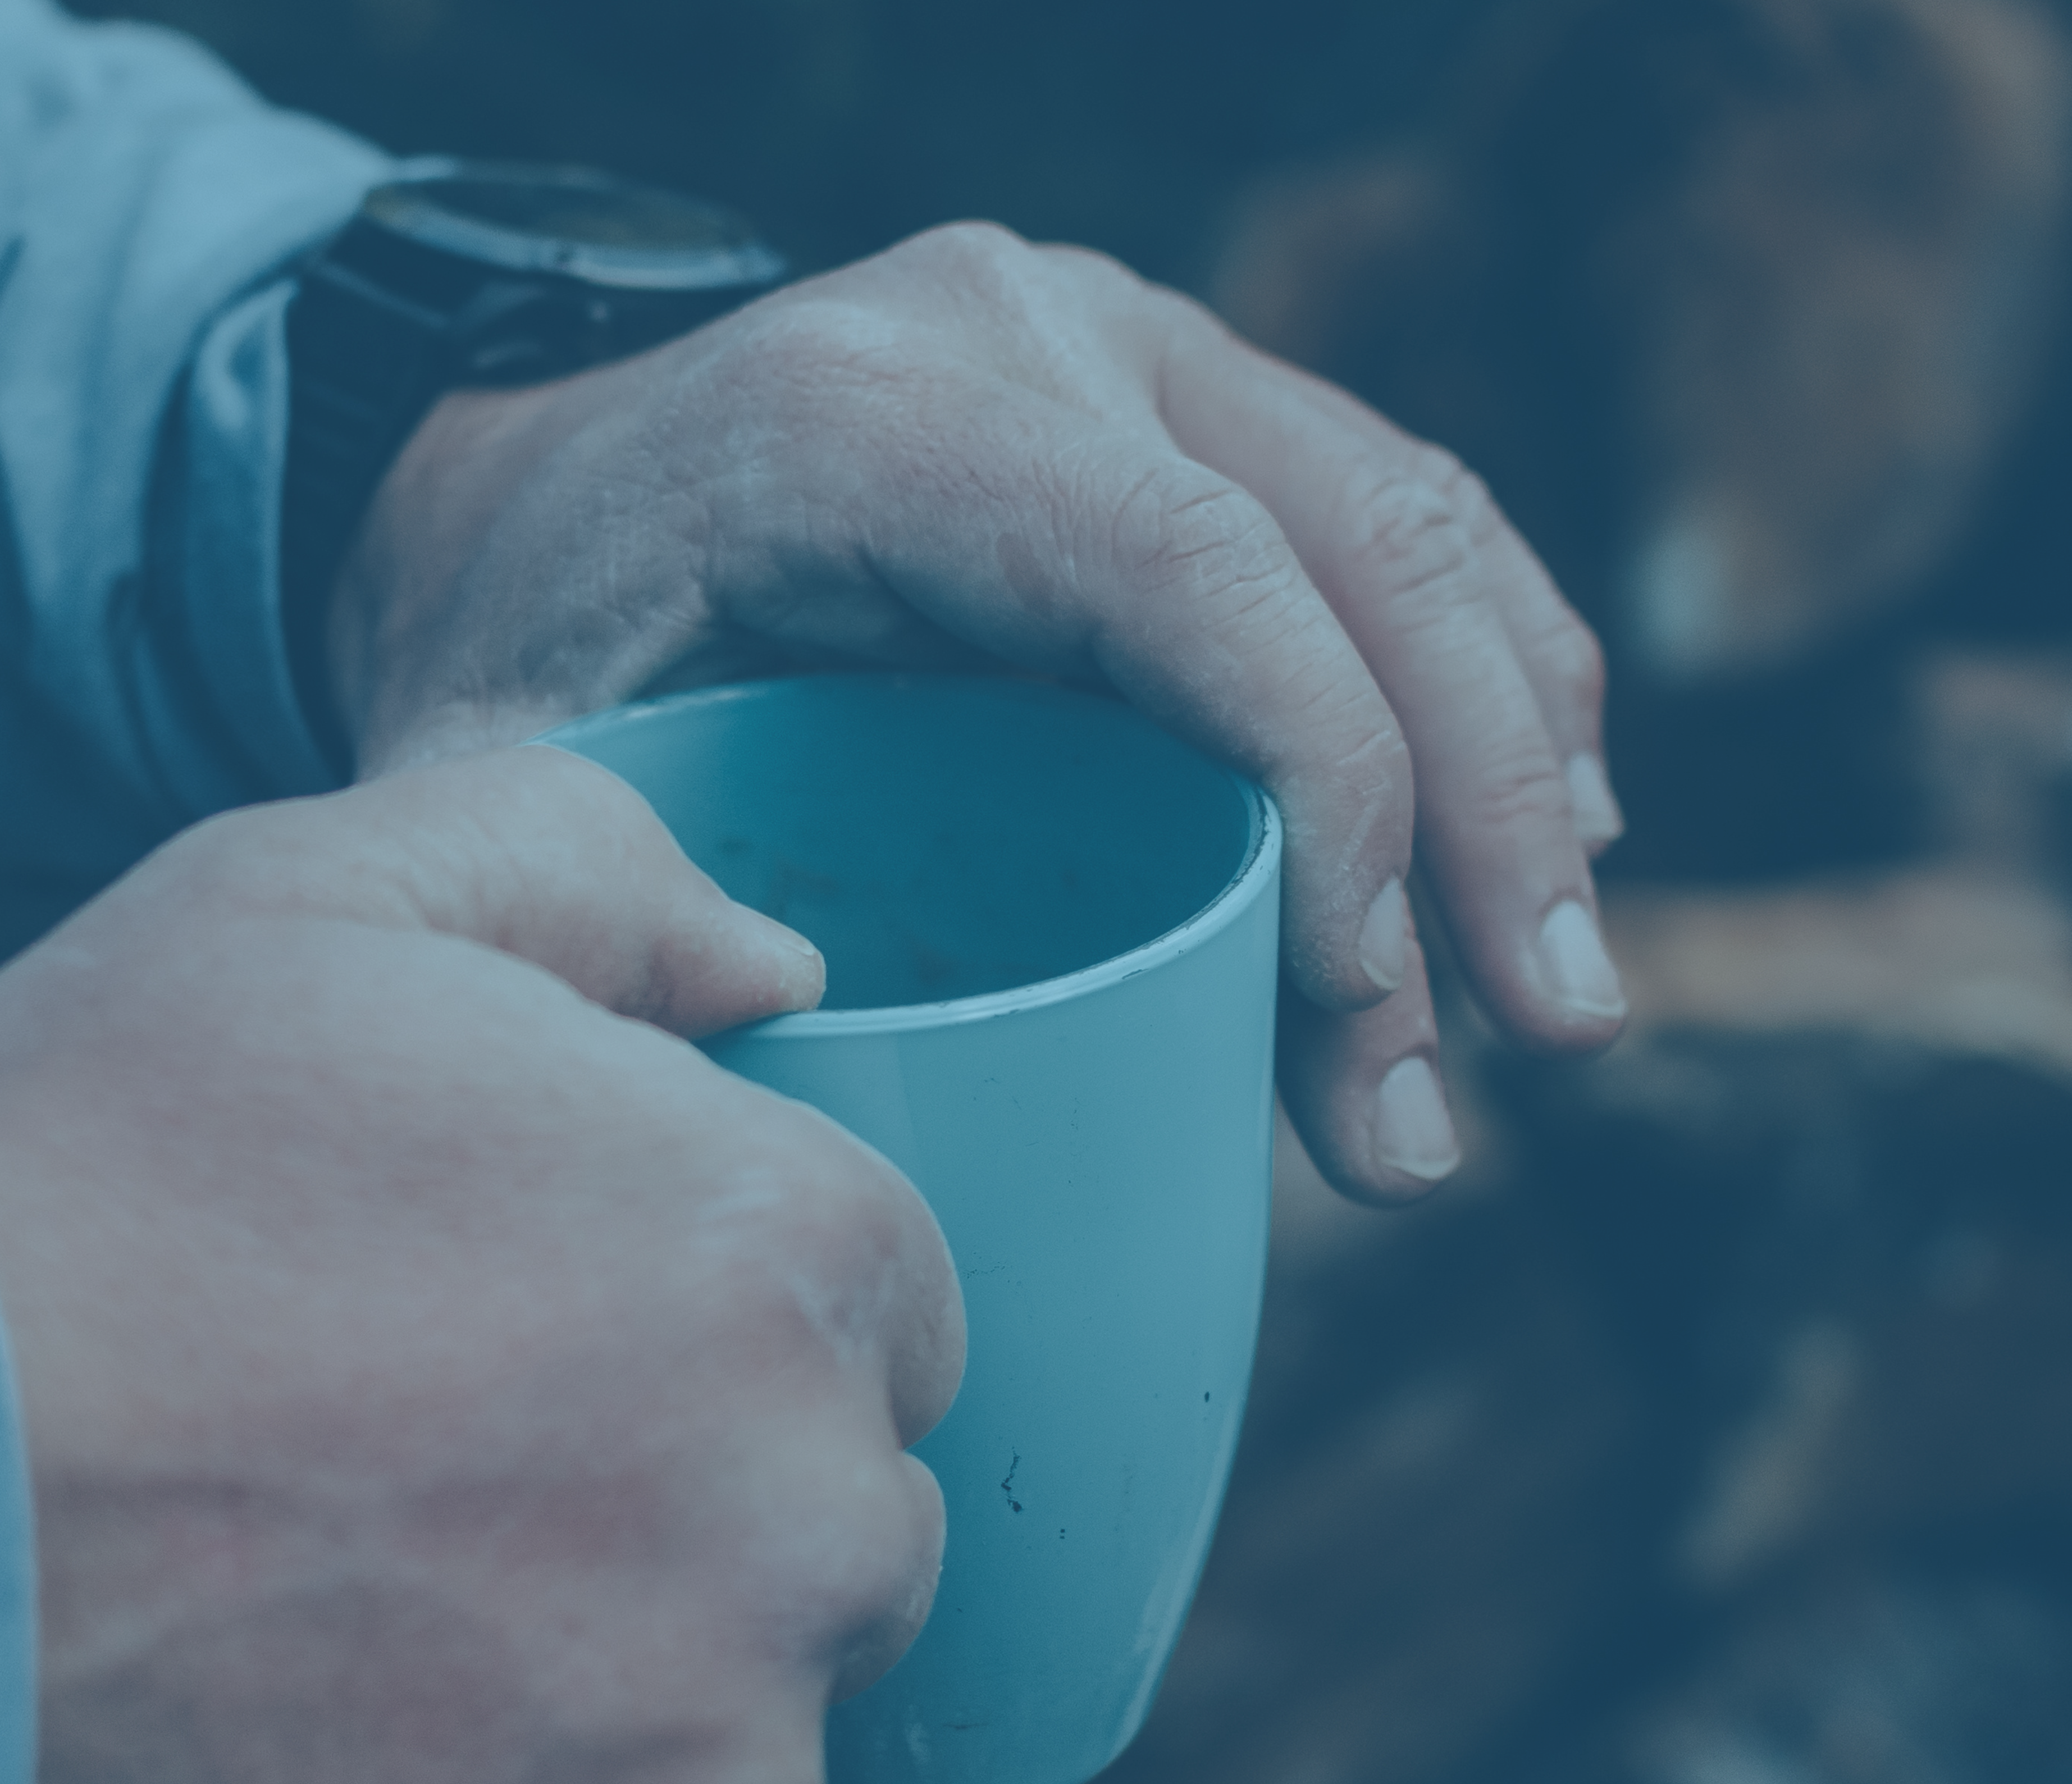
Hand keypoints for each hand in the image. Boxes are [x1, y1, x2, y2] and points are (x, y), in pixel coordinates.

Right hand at [0, 749, 963, 1783]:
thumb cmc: (65, 1194)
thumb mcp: (306, 908)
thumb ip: (587, 876)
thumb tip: (770, 965)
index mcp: (783, 1249)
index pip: (878, 1289)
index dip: (705, 1288)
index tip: (533, 1312)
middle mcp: (809, 1517)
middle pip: (837, 1511)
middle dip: (690, 1485)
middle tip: (430, 1466)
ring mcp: (718, 1759)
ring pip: (750, 1711)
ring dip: (622, 1673)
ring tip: (371, 1618)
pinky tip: (354, 1745)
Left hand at [321, 223, 1630, 1204]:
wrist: (514, 489)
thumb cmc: (522, 657)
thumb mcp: (508, 788)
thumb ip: (643, 937)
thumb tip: (857, 1163)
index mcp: (870, 415)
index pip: (1190, 573)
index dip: (1331, 787)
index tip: (1367, 1005)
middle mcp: (1031, 332)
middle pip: (1351, 549)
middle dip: (1476, 819)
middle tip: (1543, 1051)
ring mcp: (1129, 346)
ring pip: (1416, 526)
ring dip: (1523, 767)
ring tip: (1562, 1005)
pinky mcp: (1189, 398)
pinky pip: (1401, 517)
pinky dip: (1499, 682)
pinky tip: (1556, 843)